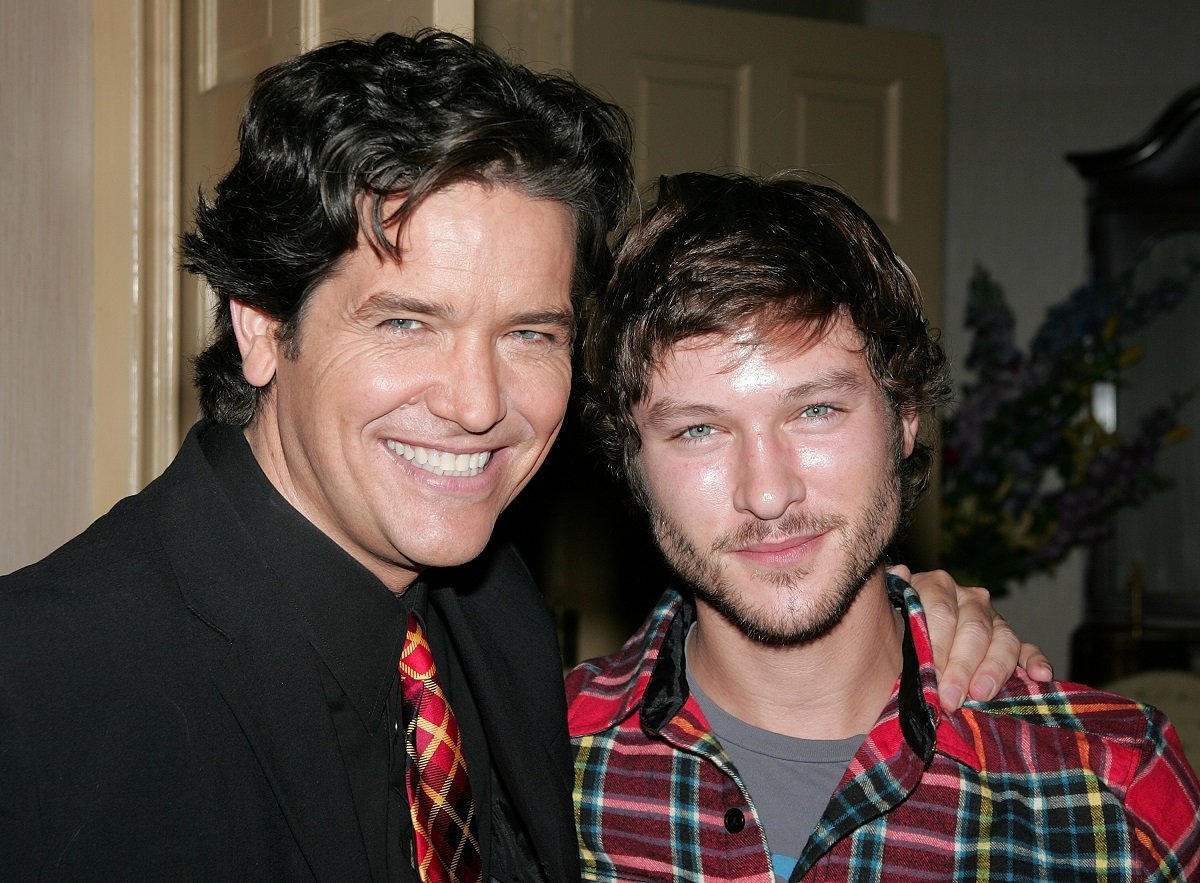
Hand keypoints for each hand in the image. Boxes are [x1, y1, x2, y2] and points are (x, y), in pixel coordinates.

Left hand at [889, 565, 1053, 712]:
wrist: (902, 644)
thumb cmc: (891, 630)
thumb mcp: (884, 610)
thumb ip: (891, 590)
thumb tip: (900, 572)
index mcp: (936, 585)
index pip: (940, 611)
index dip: (936, 646)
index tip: (929, 676)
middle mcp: (968, 598)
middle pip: (973, 629)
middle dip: (961, 667)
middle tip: (950, 699)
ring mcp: (992, 619)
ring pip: (1003, 640)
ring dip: (994, 670)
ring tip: (981, 694)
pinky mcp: (1011, 642)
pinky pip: (1027, 649)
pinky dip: (1036, 661)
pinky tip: (1041, 675)